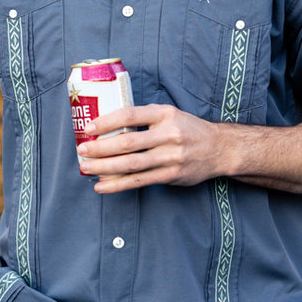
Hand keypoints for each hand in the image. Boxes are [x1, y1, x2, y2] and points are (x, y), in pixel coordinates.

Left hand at [77, 103, 231, 192]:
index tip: (88, 128)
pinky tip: (102, 187)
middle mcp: (168, 135)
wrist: (219, 148)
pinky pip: (139, 181)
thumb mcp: (169, 114)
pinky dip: (118, 185)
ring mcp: (170, 157)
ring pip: (131, 164)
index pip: (130, 116)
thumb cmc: (187, 129)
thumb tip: (109, 126)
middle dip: (100, 148)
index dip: (107, 122)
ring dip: (104, 168)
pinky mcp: (171, 175)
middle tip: (82, 151)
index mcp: (165, 114)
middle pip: (127, 143)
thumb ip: (144, 118)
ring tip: (86, 168)